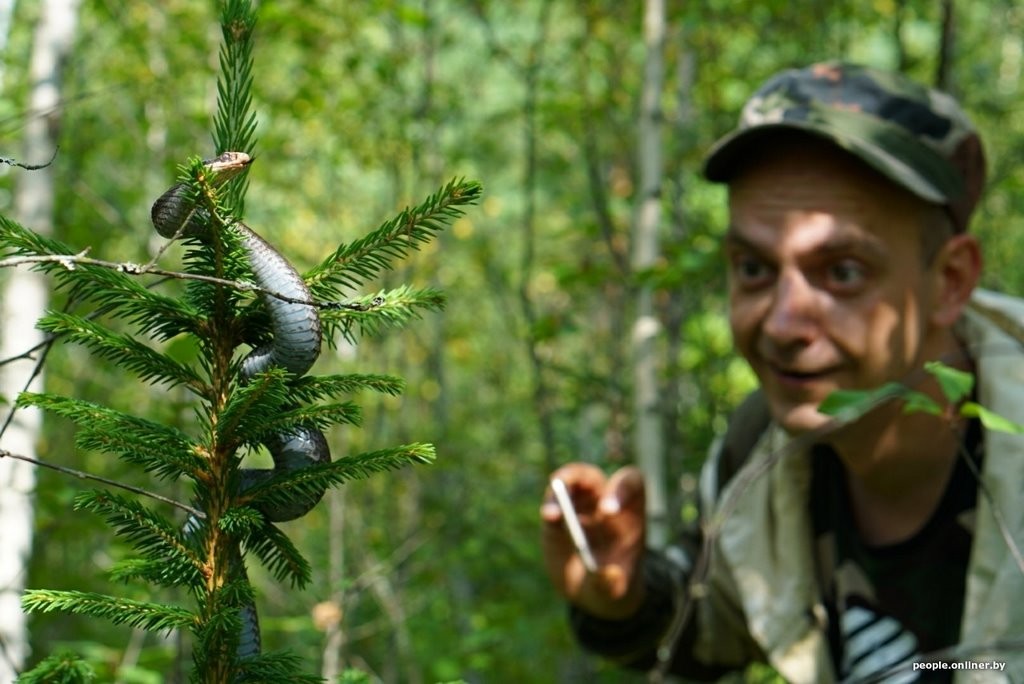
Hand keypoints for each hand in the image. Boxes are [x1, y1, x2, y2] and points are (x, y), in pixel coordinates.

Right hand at [541, 463, 645, 619]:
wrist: (593, 592)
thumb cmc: (613, 587)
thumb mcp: (617, 592)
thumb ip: (613, 585)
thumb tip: (610, 574)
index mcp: (628, 514)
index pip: (631, 484)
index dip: (621, 489)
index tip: (608, 512)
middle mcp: (602, 502)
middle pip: (592, 475)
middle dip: (581, 479)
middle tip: (562, 500)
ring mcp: (578, 507)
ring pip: (568, 481)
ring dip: (559, 488)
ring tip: (553, 514)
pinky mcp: (557, 517)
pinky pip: (552, 502)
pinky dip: (550, 505)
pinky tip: (549, 517)